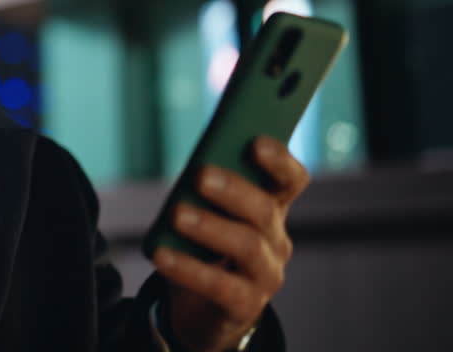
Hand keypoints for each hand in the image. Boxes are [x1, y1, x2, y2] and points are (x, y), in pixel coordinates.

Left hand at [153, 137, 308, 351]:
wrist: (202, 309)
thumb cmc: (204, 247)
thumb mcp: (206, 213)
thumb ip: (206, 189)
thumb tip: (192, 169)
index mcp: (272, 209)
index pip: (291, 180)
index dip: (279, 161)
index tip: (255, 142)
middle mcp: (276, 240)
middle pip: (264, 210)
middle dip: (233, 190)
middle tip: (200, 175)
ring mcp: (265, 275)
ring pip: (246, 246)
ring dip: (209, 226)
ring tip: (176, 214)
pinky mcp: (245, 306)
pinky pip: (220, 285)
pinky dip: (187, 268)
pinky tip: (160, 256)